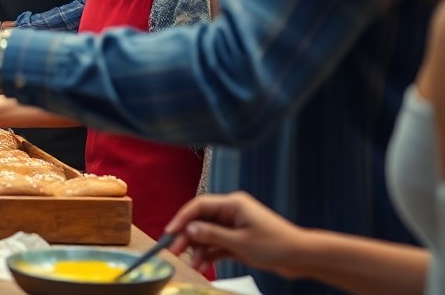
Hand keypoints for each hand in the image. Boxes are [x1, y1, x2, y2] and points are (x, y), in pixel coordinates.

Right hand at [165, 191, 310, 276]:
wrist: (302, 257)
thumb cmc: (275, 245)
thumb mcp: (240, 242)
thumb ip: (212, 235)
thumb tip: (189, 229)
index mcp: (233, 204)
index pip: (199, 206)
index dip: (182, 218)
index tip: (169, 231)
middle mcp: (232, 212)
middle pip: (201, 220)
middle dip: (187, 236)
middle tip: (174, 251)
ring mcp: (235, 226)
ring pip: (208, 234)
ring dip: (198, 249)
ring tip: (190, 265)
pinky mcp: (238, 239)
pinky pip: (217, 244)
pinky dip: (210, 254)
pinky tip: (203, 266)